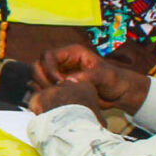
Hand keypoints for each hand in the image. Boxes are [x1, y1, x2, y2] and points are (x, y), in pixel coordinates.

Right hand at [29, 44, 146, 114]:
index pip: (47, 56)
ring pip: (37, 79)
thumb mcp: (105, 76)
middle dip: (43, 79)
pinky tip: (55, 102)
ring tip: (57, 97)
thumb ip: (88, 76)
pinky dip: (44, 96)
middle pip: (38, 66)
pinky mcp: (58, 87)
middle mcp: (62, 62)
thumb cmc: (115, 81)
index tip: (59, 82)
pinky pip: (42, 89)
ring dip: (42, 89)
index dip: (49, 69)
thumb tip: (67, 81)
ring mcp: (59, 75)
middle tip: (55, 91)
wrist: (118, 95)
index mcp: (72, 53)